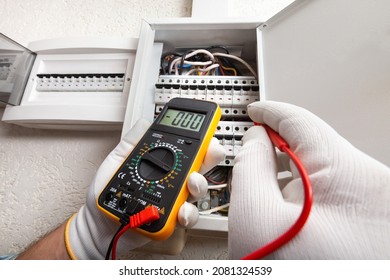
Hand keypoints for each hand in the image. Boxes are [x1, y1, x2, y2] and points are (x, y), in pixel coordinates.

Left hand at [65, 119, 224, 258]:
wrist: (98, 222)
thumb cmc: (108, 192)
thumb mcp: (117, 162)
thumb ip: (131, 143)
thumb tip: (145, 123)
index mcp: (163, 166)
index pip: (187, 151)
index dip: (202, 142)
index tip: (209, 135)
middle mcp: (173, 182)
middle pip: (199, 168)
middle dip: (210, 158)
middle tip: (212, 152)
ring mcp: (174, 201)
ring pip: (197, 191)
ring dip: (199, 184)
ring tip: (192, 182)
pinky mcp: (170, 219)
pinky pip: (187, 217)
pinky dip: (187, 213)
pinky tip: (180, 211)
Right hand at [229, 101, 389, 258]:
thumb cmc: (298, 278)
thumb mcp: (255, 217)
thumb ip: (249, 164)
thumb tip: (254, 139)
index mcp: (349, 177)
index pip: (302, 122)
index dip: (270, 113)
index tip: (255, 111)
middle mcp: (372, 186)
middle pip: (312, 147)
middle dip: (278, 150)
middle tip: (254, 162)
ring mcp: (374, 203)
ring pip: (321, 170)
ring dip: (292, 177)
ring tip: (272, 203)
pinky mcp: (370, 218)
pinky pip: (332, 190)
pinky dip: (306, 194)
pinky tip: (292, 214)